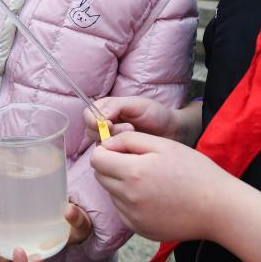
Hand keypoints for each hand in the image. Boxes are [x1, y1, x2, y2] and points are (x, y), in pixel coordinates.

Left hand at [0, 203, 91, 261]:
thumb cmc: (73, 224)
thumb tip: (69, 210)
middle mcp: (23, 249)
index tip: (19, 251)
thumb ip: (77, 219)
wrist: (67, 212)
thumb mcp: (80, 224)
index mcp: (40, 255)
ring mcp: (13, 238)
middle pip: (2, 259)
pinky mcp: (8, 225)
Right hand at [84, 97, 199, 145]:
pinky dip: (121, 153)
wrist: (172, 132)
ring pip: (100, 146)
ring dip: (116, 142)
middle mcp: (105, 125)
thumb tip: (100, 117)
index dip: (94, 120)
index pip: (88, 115)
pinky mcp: (118, 155)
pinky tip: (133, 149)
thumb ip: (116, 106)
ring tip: (134, 137)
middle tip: (130, 128)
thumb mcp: (137, 104)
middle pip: (91, 131)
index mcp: (106, 109)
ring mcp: (111, 141)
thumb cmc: (155, 114)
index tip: (108, 122)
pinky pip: (110, 157)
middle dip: (109, 131)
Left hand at [90, 132, 237, 242]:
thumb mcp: (163, 145)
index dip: (107, 150)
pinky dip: (130, 202)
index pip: (96, 159)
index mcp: (133, 173)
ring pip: (111, 193)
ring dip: (122, 184)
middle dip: (112, 166)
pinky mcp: (139, 229)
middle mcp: (128, 197)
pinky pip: (122, 210)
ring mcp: (132, 216)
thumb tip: (106, 144)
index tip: (123, 149)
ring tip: (151, 181)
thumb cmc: (195, 171)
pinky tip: (154, 197)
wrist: (218, 208)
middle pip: (100, 176)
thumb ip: (129, 140)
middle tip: (139, 163)